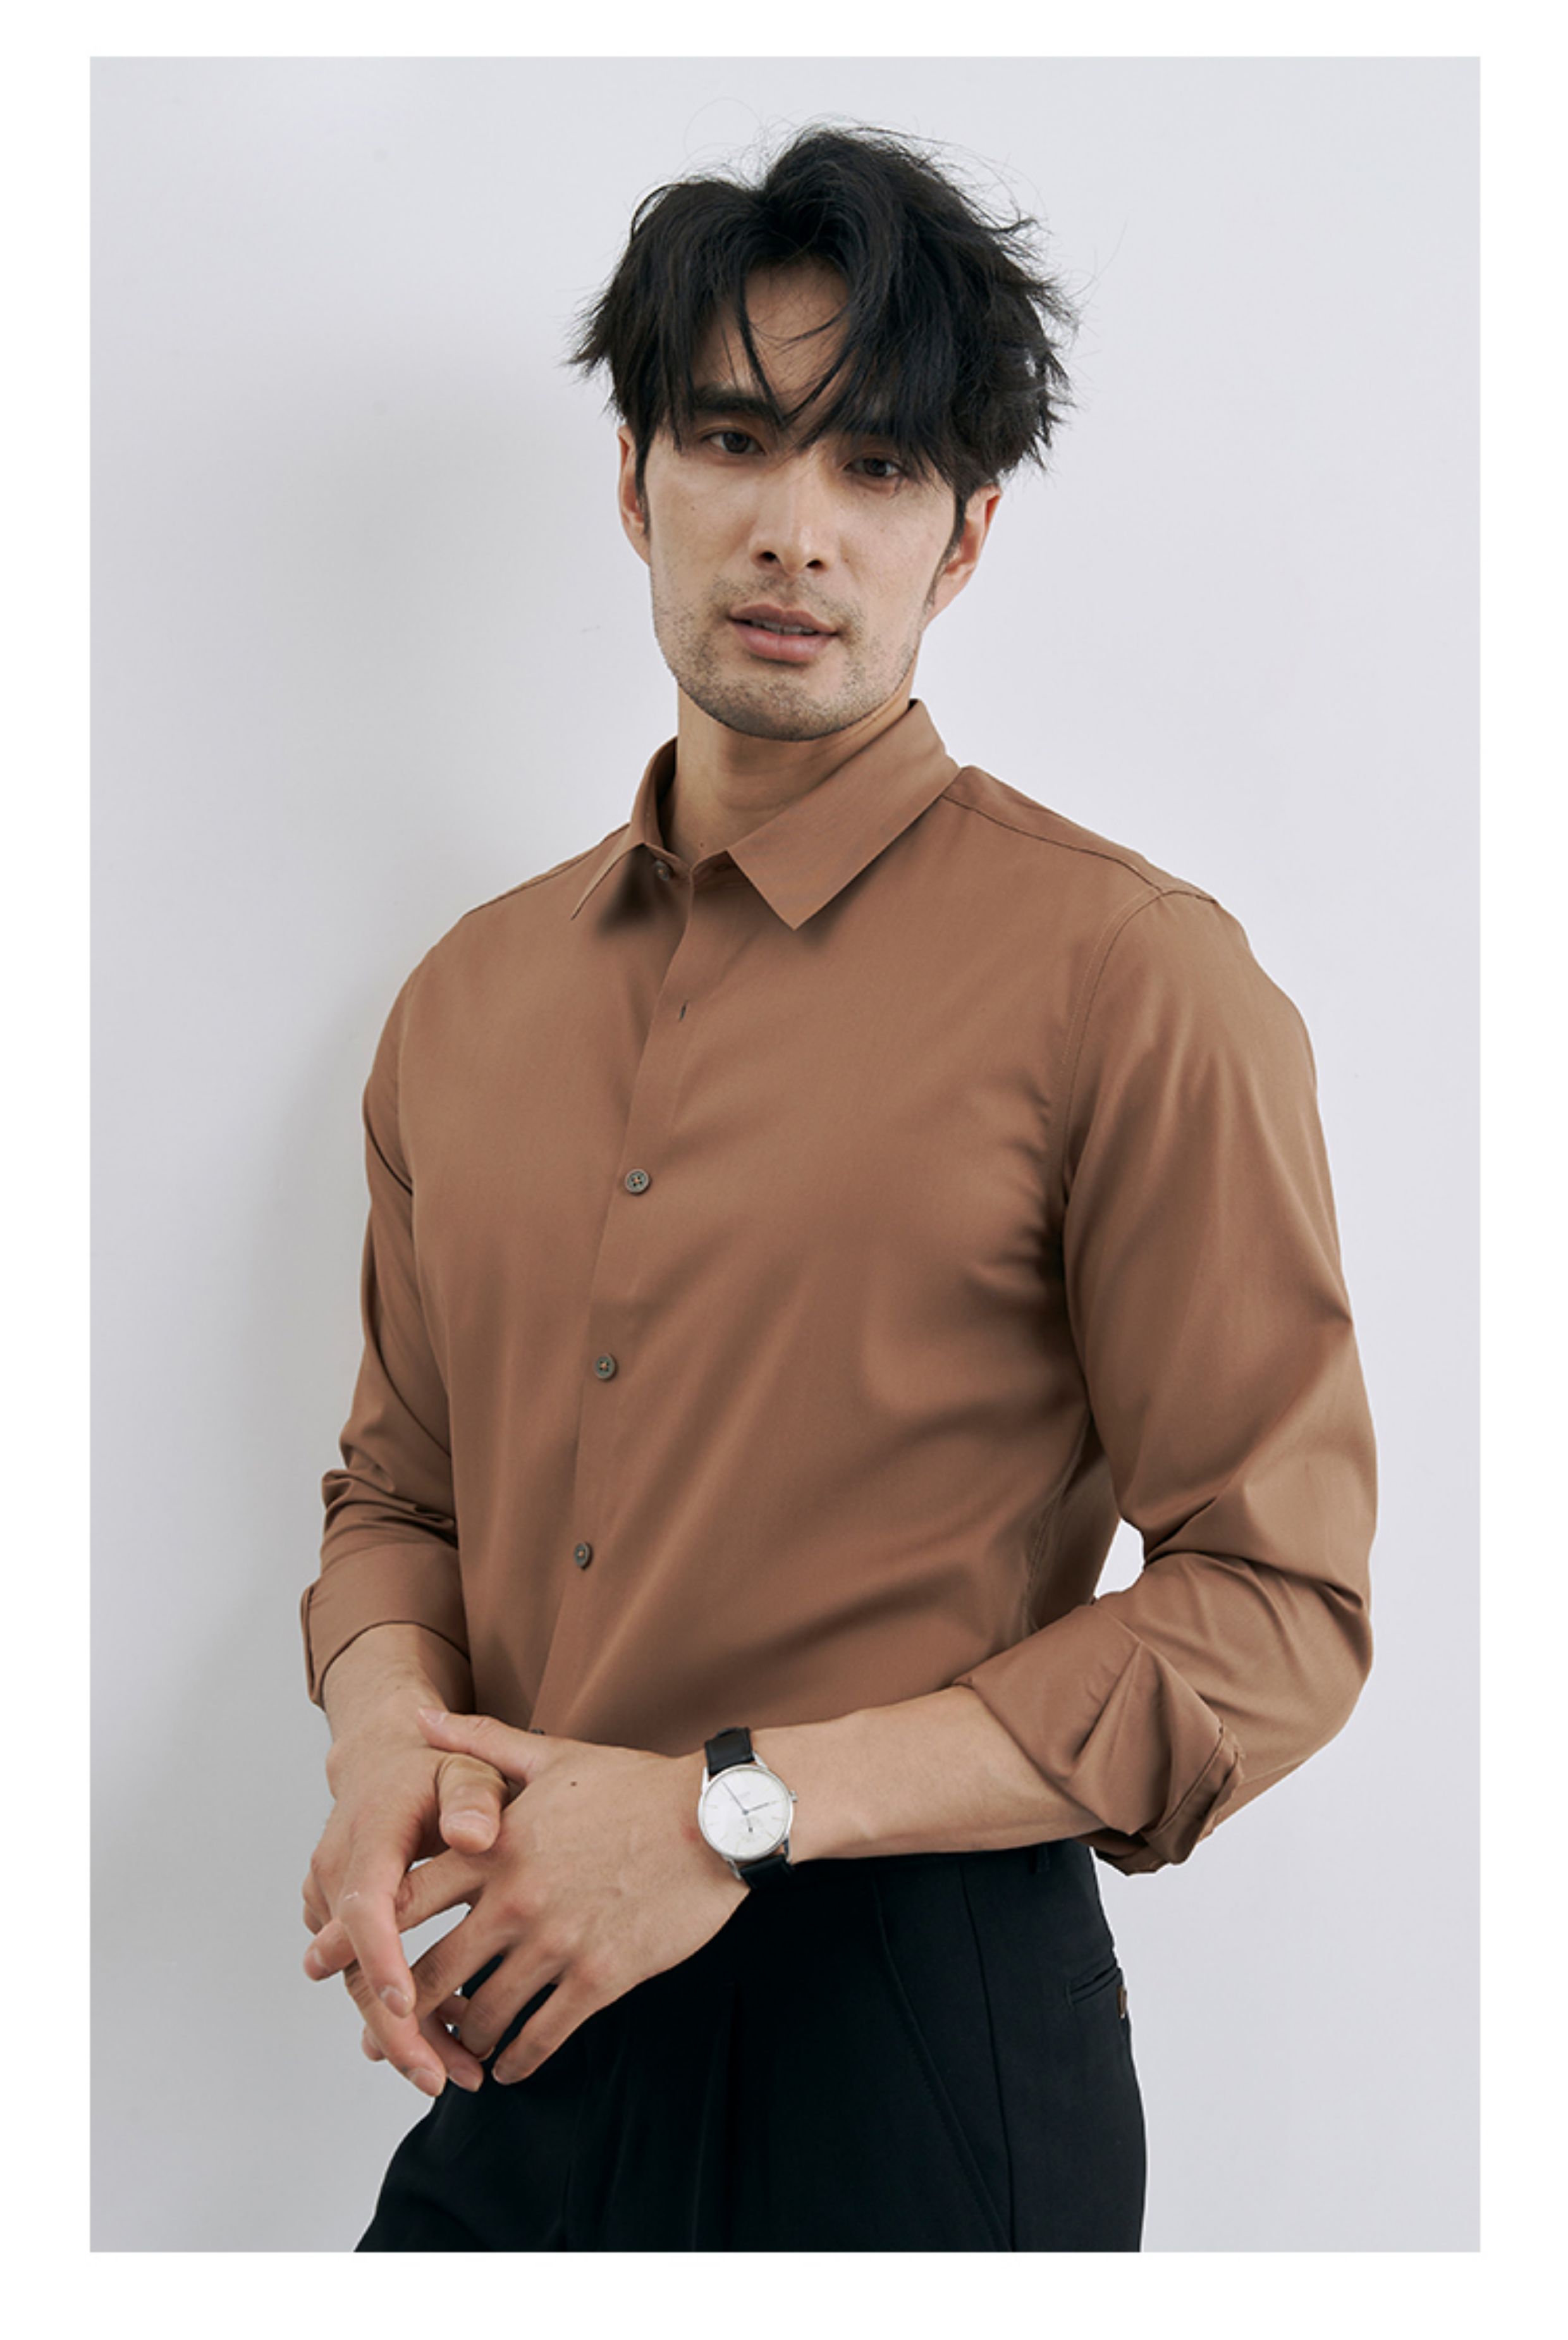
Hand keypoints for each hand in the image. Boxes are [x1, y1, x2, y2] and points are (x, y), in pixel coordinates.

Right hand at [300, 1704, 511, 2096]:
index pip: (364, 1906)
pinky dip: (399, 2011)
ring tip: (456, 2074)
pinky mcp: (336, 1924)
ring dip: (401, 2033)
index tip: (407, 2004)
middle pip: (353, 1967)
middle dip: (394, 2029)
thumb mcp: (465, 1768)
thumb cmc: (434, 1771)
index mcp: (369, 1839)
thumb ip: (473, 1797)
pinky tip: (445, 2036)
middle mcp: (336, 1876)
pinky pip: (362, 1977)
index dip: (381, 1958)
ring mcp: (329, 1904)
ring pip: (357, 1984)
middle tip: (440, 2078)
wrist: (384, 1764)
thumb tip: (475, 1836)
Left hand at [303, 1708, 747, 2085]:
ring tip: (453, 2048)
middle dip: (395, 2013)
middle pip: (428, 1973)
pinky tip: (509, 2064)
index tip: (330, 1964)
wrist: (715, 1819)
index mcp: (495, 1845)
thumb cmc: (633, 1785)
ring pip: (483, 2014)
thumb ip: (477, 1743)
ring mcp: (556, 1942)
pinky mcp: (600, 1978)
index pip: (402, 1902)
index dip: (358, 1939)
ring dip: (460, 2040)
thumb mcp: (551, 1755)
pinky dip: (517, 2059)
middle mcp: (515, 1899)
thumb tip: (419, 1716)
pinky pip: (541, 2037)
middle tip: (382, 2036)